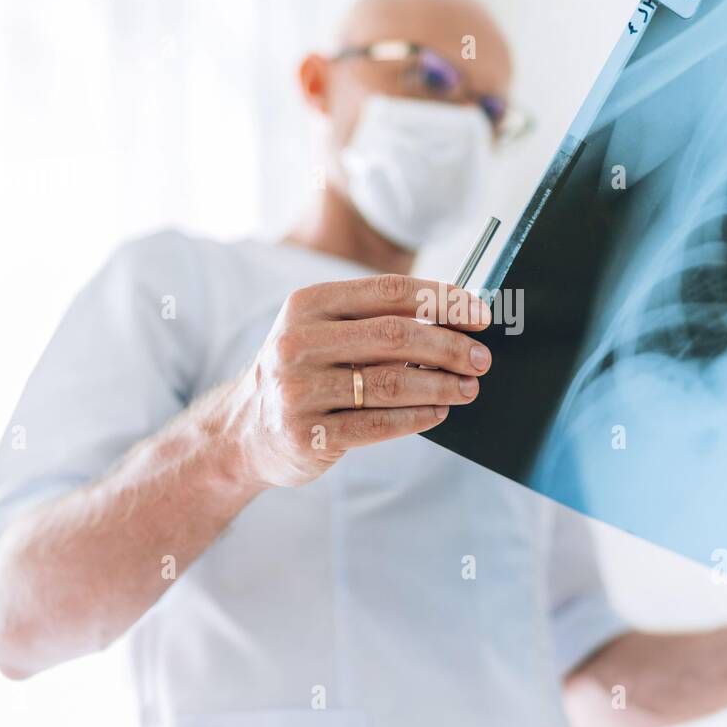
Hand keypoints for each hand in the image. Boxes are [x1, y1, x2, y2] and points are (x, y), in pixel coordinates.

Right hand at [226, 273, 492, 488]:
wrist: (244, 431)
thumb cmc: (305, 373)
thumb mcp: (323, 332)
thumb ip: (377, 320)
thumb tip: (458, 317)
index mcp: (307, 304)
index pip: (389, 292)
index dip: (443, 301)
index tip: (480, 316)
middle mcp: (298, 343)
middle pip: (395, 337)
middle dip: (449, 347)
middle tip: (481, 359)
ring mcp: (299, 391)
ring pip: (392, 383)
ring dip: (442, 385)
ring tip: (468, 387)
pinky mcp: (308, 435)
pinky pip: (379, 423)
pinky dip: (419, 417)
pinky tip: (440, 412)